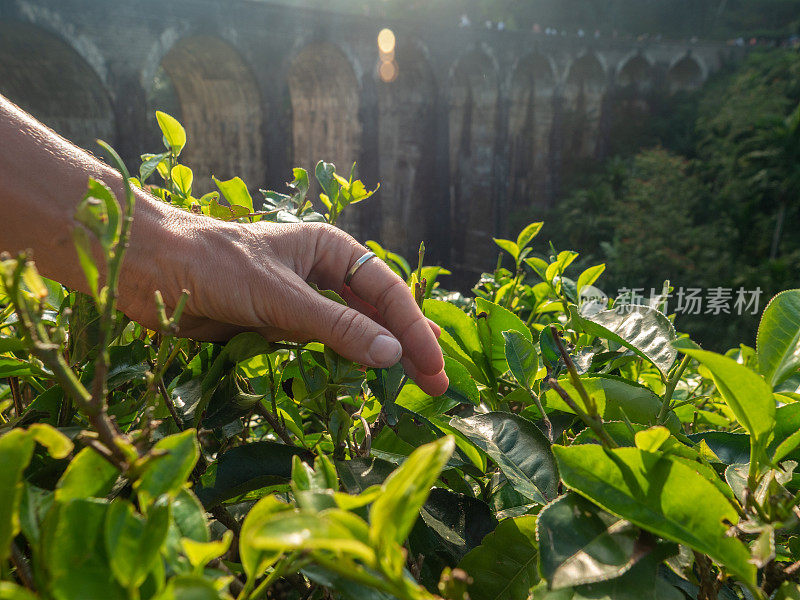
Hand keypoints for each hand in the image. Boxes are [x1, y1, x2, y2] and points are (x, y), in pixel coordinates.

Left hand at [119, 217, 448, 396]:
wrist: (147, 269)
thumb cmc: (213, 265)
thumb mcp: (281, 297)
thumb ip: (337, 327)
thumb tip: (393, 355)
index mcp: (330, 249)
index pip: (387, 291)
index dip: (414, 330)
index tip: (433, 368)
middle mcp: (321, 273)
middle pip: (376, 313)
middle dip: (406, 347)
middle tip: (435, 387)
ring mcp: (299, 301)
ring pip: (350, 333)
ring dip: (376, 359)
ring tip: (409, 390)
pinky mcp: (276, 325)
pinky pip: (317, 348)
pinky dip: (338, 366)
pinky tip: (357, 383)